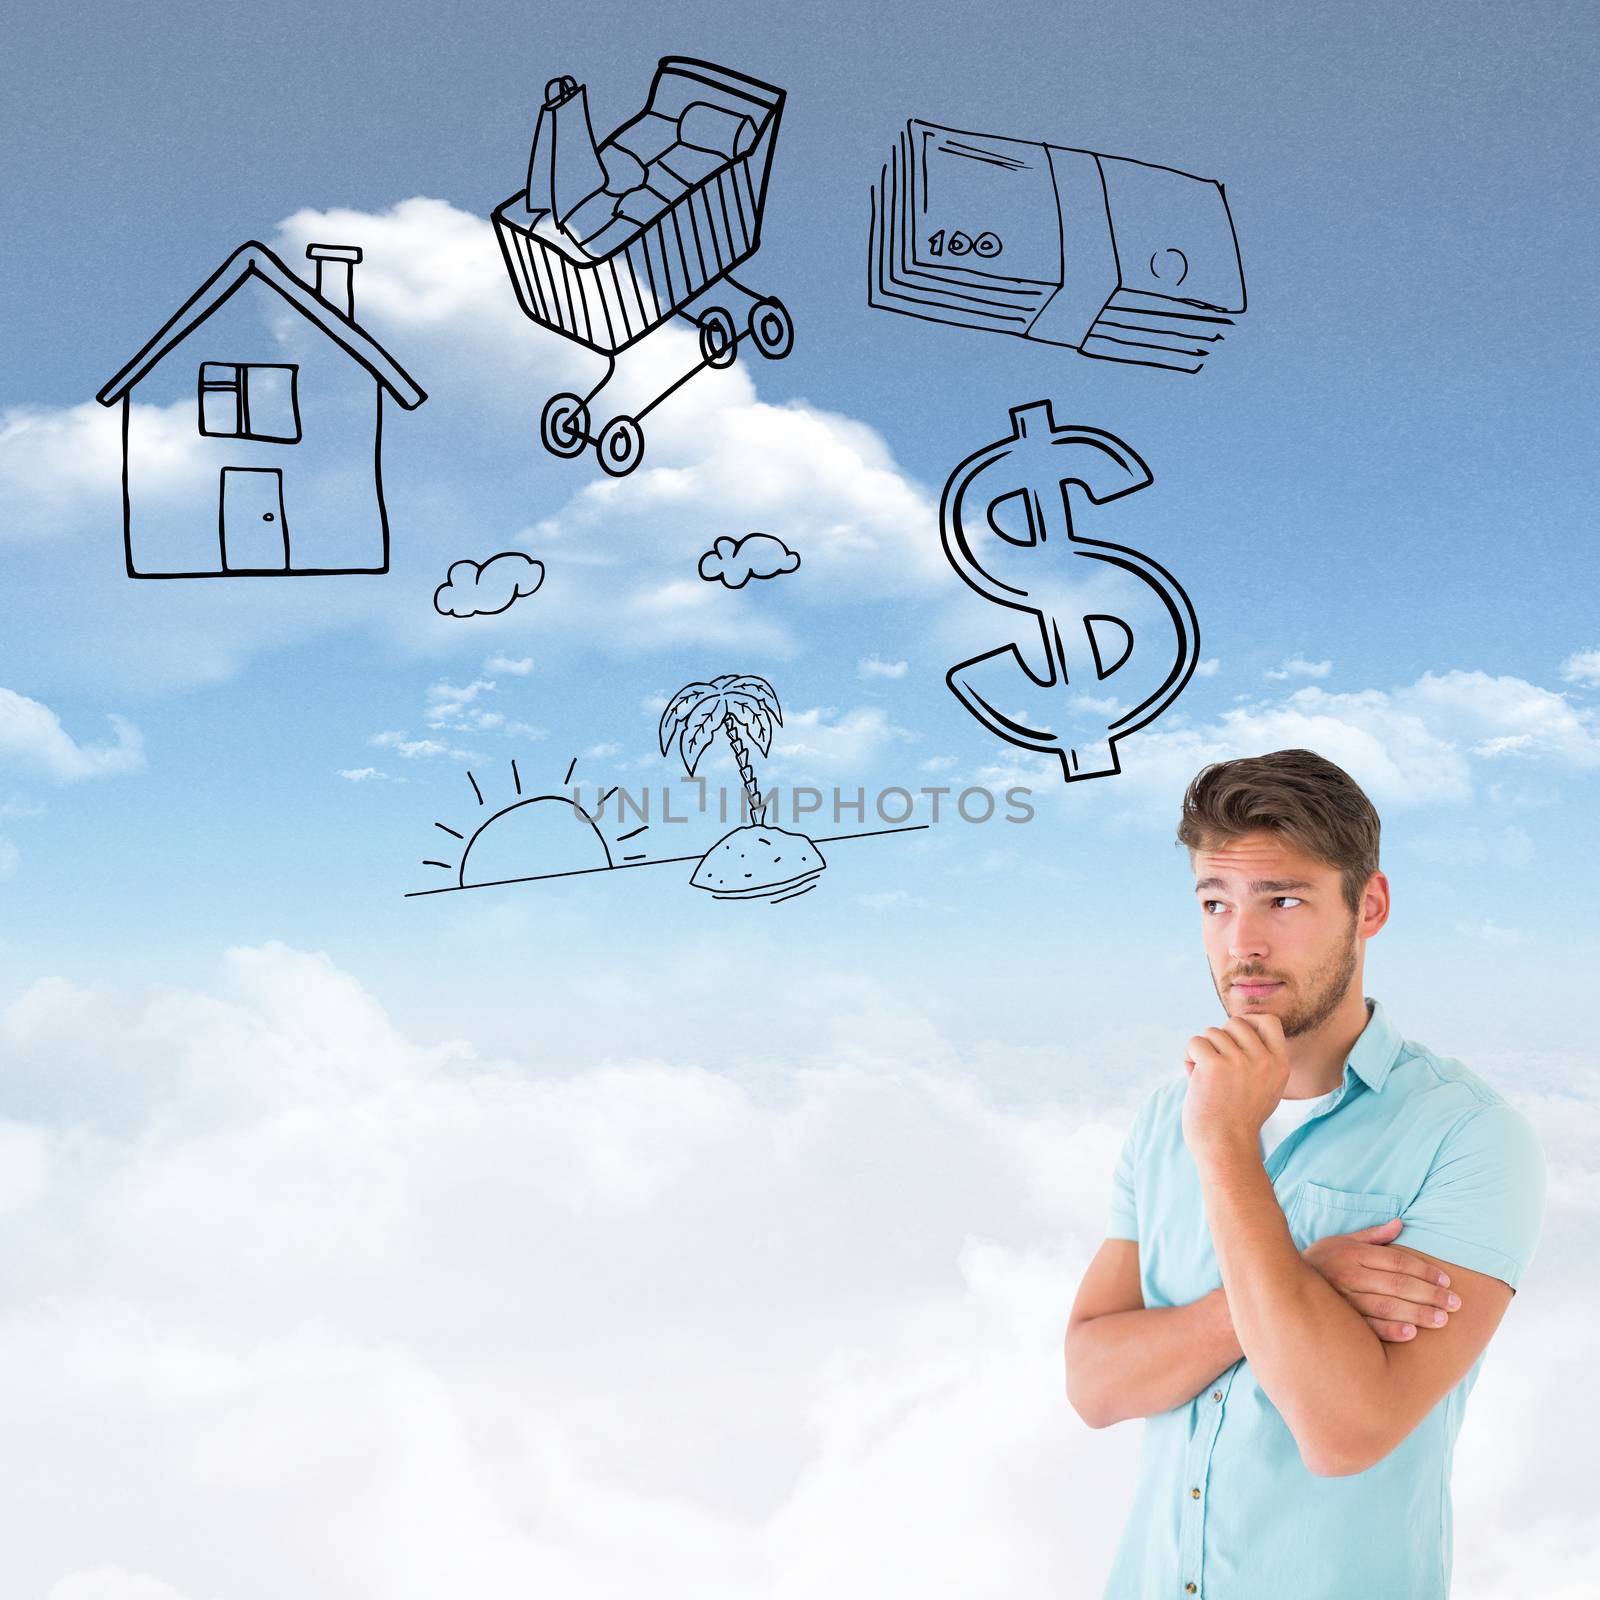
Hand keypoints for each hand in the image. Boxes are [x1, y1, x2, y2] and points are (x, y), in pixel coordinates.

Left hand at [1181, 1013, 1290, 1164]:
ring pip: (1211, 1033)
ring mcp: (1240, 1061)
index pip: (1269, 1021)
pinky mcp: (1215, 1065)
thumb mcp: (1265, 1087)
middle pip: (1235, 1023)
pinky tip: (1193, 1077)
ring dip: (1202, 1052)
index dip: (1248, 1022)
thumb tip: (1238, 1028)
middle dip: (1220, 1039)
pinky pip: (1195, 1043)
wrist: (1226, 1148)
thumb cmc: (1238, 1120)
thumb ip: (1260, 1060)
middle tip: (1215, 1064)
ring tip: (1205, 1078)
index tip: (1234, 1037)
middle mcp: (1264, 1060)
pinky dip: (1188, 1057)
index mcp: (1280, 1064)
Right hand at [1302, 1217, 1462, 1341]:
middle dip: (1430, 1294)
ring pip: (1386, 1306)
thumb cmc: (1319, 1263)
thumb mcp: (1340, 1242)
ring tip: (1442, 1320)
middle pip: (1397, 1284)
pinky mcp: (1338, 1322)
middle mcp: (1346, 1274)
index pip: (1396, 1260)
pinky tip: (1411, 1334)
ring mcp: (1342, 1299)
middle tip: (1455, 1304)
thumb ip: (1372, 1236)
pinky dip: (1390, 1330)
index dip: (1424, 1270)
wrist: (1280, 1286)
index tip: (1447, 1281)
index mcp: (1350, 1253)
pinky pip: (1368, 1327)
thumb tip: (1400, 1223)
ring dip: (1418, 1313)